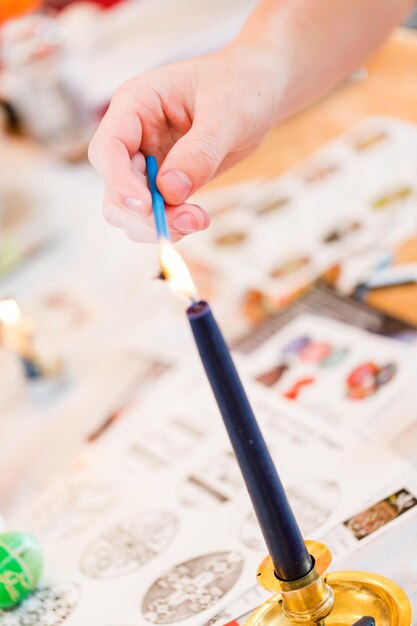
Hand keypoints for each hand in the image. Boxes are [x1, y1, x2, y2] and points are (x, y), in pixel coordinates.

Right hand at [88, 44, 279, 241]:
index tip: (148, 207)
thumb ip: (199, 152)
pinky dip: (170, 225)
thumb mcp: (227, 114)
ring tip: (199, 220)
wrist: (257, 91)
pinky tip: (198, 218)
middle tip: (188, 221)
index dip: (120, 182)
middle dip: (145, 214)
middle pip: (115, 189)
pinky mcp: (161, 183)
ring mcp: (145, 162)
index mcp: (136, 105)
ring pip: (128, 210)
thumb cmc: (240, 87)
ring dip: (158, 225)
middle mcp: (132, 136)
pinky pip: (151, 215)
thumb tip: (170, 191)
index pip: (108, 149)